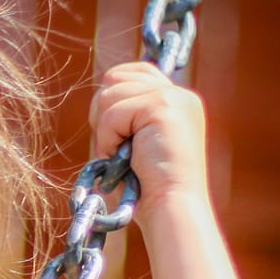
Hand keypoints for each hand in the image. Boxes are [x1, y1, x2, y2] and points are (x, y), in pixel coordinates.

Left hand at [89, 61, 209, 213]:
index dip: (111, 97)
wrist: (171, 206)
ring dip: (105, 131)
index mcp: (177, 100)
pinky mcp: (163, 107)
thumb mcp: (137, 142)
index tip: (114, 131)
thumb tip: (99, 94)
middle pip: (114, 78)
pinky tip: (125, 159)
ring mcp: (173, 98)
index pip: (132, 71)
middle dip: (103, 114)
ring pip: (108, 94)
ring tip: (124, 156)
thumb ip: (126, 114)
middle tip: (117, 147)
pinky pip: (112, 113)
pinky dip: (108, 139)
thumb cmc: (148, 185)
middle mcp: (180, 94)